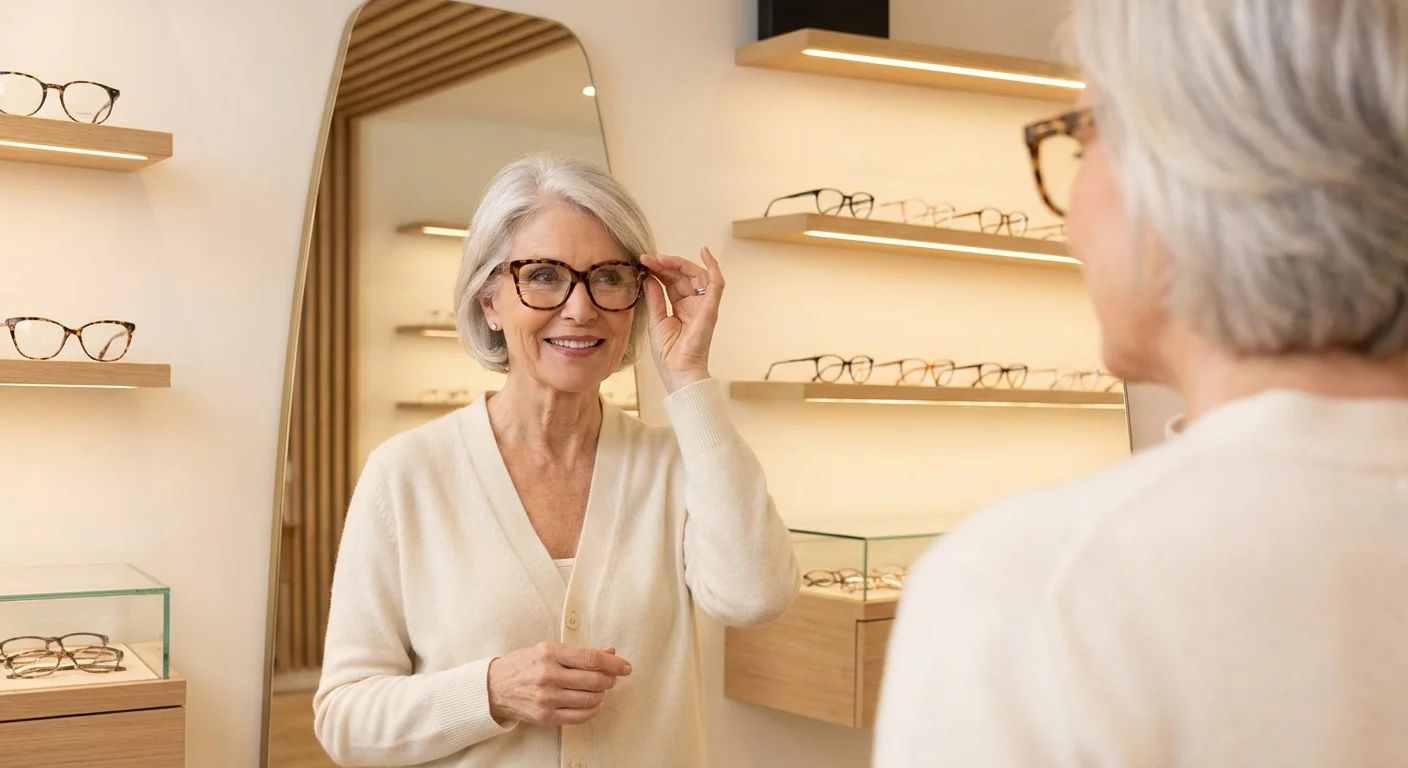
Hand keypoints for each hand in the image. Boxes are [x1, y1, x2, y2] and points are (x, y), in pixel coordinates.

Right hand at [486, 642, 631, 725]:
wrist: (495, 687)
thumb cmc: (523, 665)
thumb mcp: (548, 649)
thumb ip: (579, 652)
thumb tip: (609, 653)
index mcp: (550, 653)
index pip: (590, 658)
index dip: (613, 663)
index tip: (625, 666)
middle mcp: (548, 675)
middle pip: (594, 680)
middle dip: (610, 679)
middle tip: (612, 678)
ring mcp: (547, 698)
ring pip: (589, 699)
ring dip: (602, 694)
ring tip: (601, 689)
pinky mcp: (546, 716)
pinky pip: (579, 717)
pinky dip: (593, 710)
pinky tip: (594, 703)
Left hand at [641, 247, 723, 393]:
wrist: (677, 371)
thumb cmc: (668, 354)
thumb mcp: (655, 320)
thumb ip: (654, 298)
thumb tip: (649, 277)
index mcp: (681, 308)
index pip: (672, 282)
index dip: (659, 270)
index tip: (643, 262)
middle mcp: (694, 304)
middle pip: (683, 276)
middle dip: (666, 264)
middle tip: (648, 258)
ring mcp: (704, 305)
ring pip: (697, 274)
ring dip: (679, 263)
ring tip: (661, 258)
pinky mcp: (711, 308)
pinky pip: (717, 283)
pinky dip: (713, 266)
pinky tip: (705, 252)